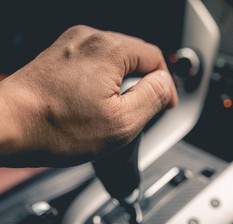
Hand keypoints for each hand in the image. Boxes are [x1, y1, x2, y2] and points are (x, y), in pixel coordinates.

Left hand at [0, 25, 177, 166]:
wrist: (5, 125)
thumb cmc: (55, 127)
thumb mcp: (122, 122)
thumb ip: (153, 98)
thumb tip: (165, 84)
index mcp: (110, 49)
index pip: (155, 58)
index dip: (166, 83)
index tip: (165, 104)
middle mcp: (90, 39)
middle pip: (136, 57)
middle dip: (144, 84)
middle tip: (143, 112)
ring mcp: (71, 45)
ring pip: (115, 61)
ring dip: (123, 84)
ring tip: (116, 112)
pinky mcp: (59, 56)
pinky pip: (94, 65)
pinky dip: (103, 83)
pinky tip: (94, 105)